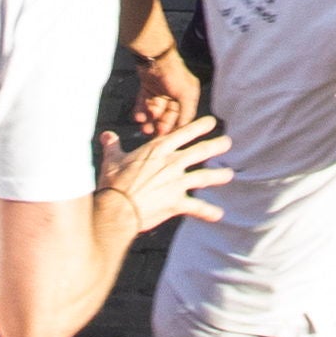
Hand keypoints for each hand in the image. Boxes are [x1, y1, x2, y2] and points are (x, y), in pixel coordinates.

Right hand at [97, 111, 233, 234]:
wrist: (115, 210)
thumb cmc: (112, 184)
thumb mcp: (112, 161)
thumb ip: (113, 146)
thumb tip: (106, 135)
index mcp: (158, 150)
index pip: (185, 132)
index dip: (200, 126)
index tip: (212, 122)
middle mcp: (172, 163)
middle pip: (202, 151)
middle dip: (217, 146)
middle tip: (228, 142)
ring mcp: (177, 183)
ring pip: (205, 177)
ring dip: (219, 176)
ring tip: (229, 175)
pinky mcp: (176, 203)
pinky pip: (196, 208)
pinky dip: (208, 211)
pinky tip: (219, 214)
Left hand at [128, 43, 204, 137]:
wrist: (153, 58)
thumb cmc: (173, 72)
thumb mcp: (186, 93)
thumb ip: (187, 111)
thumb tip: (185, 127)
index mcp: (187, 95)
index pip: (181, 116)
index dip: (173, 127)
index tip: (165, 137)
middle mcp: (174, 94)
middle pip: (166, 116)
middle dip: (158, 125)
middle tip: (151, 133)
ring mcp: (160, 92)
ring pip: (154, 112)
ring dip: (148, 120)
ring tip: (143, 126)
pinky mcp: (147, 89)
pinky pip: (143, 104)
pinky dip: (140, 111)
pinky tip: (138, 116)